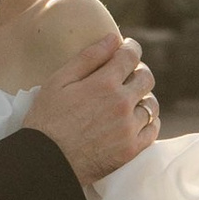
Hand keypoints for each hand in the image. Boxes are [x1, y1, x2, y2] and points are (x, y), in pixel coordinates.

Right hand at [24, 30, 156, 183]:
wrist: (46, 162)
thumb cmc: (46, 119)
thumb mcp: (58, 81)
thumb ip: (88, 57)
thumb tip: (113, 38)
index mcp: (104, 83)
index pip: (130, 56)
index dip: (131, 48)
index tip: (127, 48)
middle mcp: (122, 104)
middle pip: (146, 78)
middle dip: (138, 71)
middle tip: (128, 74)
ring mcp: (129, 128)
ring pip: (151, 105)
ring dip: (143, 98)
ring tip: (130, 100)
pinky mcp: (131, 149)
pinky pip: (153, 130)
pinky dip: (149, 121)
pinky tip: (136, 120)